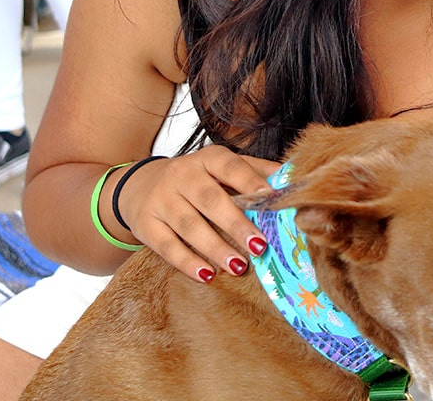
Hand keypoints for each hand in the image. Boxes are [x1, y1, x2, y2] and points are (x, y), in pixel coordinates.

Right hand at [113, 147, 280, 283]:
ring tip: (238, 265)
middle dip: (235, 223)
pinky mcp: (145, 223)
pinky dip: (187, 262)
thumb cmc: (196, 178)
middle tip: (260, 245)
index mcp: (208, 158)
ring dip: (215, 247)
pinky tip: (206, 274)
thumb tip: (292, 178)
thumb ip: (255, 171)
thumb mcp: (222, 167)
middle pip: (210, 199)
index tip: (269, 200)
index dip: (249, 182)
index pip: (231, 167)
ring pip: (189, 225)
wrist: (139, 184)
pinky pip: (166, 246)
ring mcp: (162, 198)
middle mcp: (183, 174)